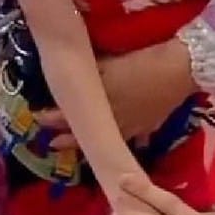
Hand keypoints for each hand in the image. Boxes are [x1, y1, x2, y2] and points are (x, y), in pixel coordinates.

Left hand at [37, 39, 195, 150]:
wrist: (177, 70)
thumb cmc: (139, 63)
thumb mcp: (107, 62)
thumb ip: (88, 72)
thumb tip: (70, 74)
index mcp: (99, 102)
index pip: (68, 114)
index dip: (51, 117)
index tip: (37, 118)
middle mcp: (111, 120)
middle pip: (84, 133)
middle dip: (66, 138)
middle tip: (51, 143)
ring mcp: (131, 126)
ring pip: (106, 140)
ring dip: (92, 145)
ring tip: (81, 152)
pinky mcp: (148, 126)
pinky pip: (132, 138)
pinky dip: (124, 141)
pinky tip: (121, 147)